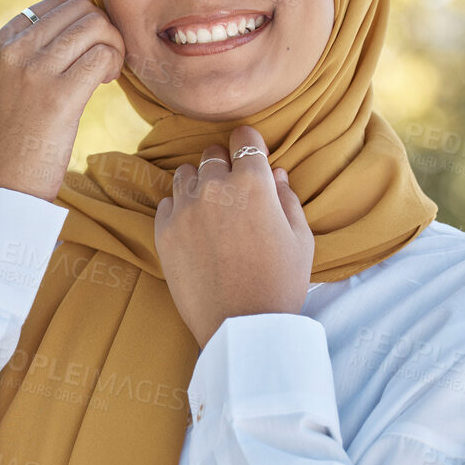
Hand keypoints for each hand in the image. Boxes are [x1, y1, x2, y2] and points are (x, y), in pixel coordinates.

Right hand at [0, 0, 125, 201]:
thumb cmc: (8, 142)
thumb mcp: (4, 85)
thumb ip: (29, 55)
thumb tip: (76, 30)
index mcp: (0, 43)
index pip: (57, 3)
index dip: (84, 20)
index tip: (88, 48)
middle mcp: (14, 50)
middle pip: (80, 9)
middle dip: (104, 30)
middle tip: (105, 61)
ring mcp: (35, 71)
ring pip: (95, 27)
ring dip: (113, 46)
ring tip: (107, 74)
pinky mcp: (58, 97)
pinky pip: (102, 56)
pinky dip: (114, 64)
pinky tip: (107, 84)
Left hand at [153, 125, 315, 348]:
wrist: (242, 326)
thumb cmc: (280, 284)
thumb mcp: (300, 239)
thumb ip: (287, 199)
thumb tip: (276, 173)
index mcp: (253, 184)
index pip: (244, 138)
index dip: (249, 145)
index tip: (250, 155)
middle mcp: (215, 188)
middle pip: (212, 154)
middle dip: (224, 165)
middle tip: (234, 190)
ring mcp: (185, 209)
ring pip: (186, 174)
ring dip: (199, 183)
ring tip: (212, 208)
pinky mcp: (164, 232)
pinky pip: (168, 203)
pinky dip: (180, 208)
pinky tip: (194, 228)